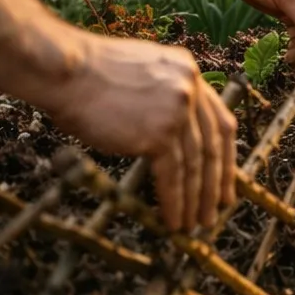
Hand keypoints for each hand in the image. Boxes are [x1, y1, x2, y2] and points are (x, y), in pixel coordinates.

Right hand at [48, 34, 236, 231]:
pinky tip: (174, 220)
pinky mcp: (158, 134)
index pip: (220, 121)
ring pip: (195, 164)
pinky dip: (175, 202)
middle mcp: (191, 90)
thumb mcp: (145, 73)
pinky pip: (173, 175)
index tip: (227, 179)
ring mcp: (178, 112)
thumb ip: (167, 95)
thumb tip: (175, 131)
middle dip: (216, 183)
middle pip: (213, 145)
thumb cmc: (91, 75)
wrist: (66, 71)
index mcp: (190, 73)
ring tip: (194, 223)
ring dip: (196, 199)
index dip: (226, 155)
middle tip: (215, 210)